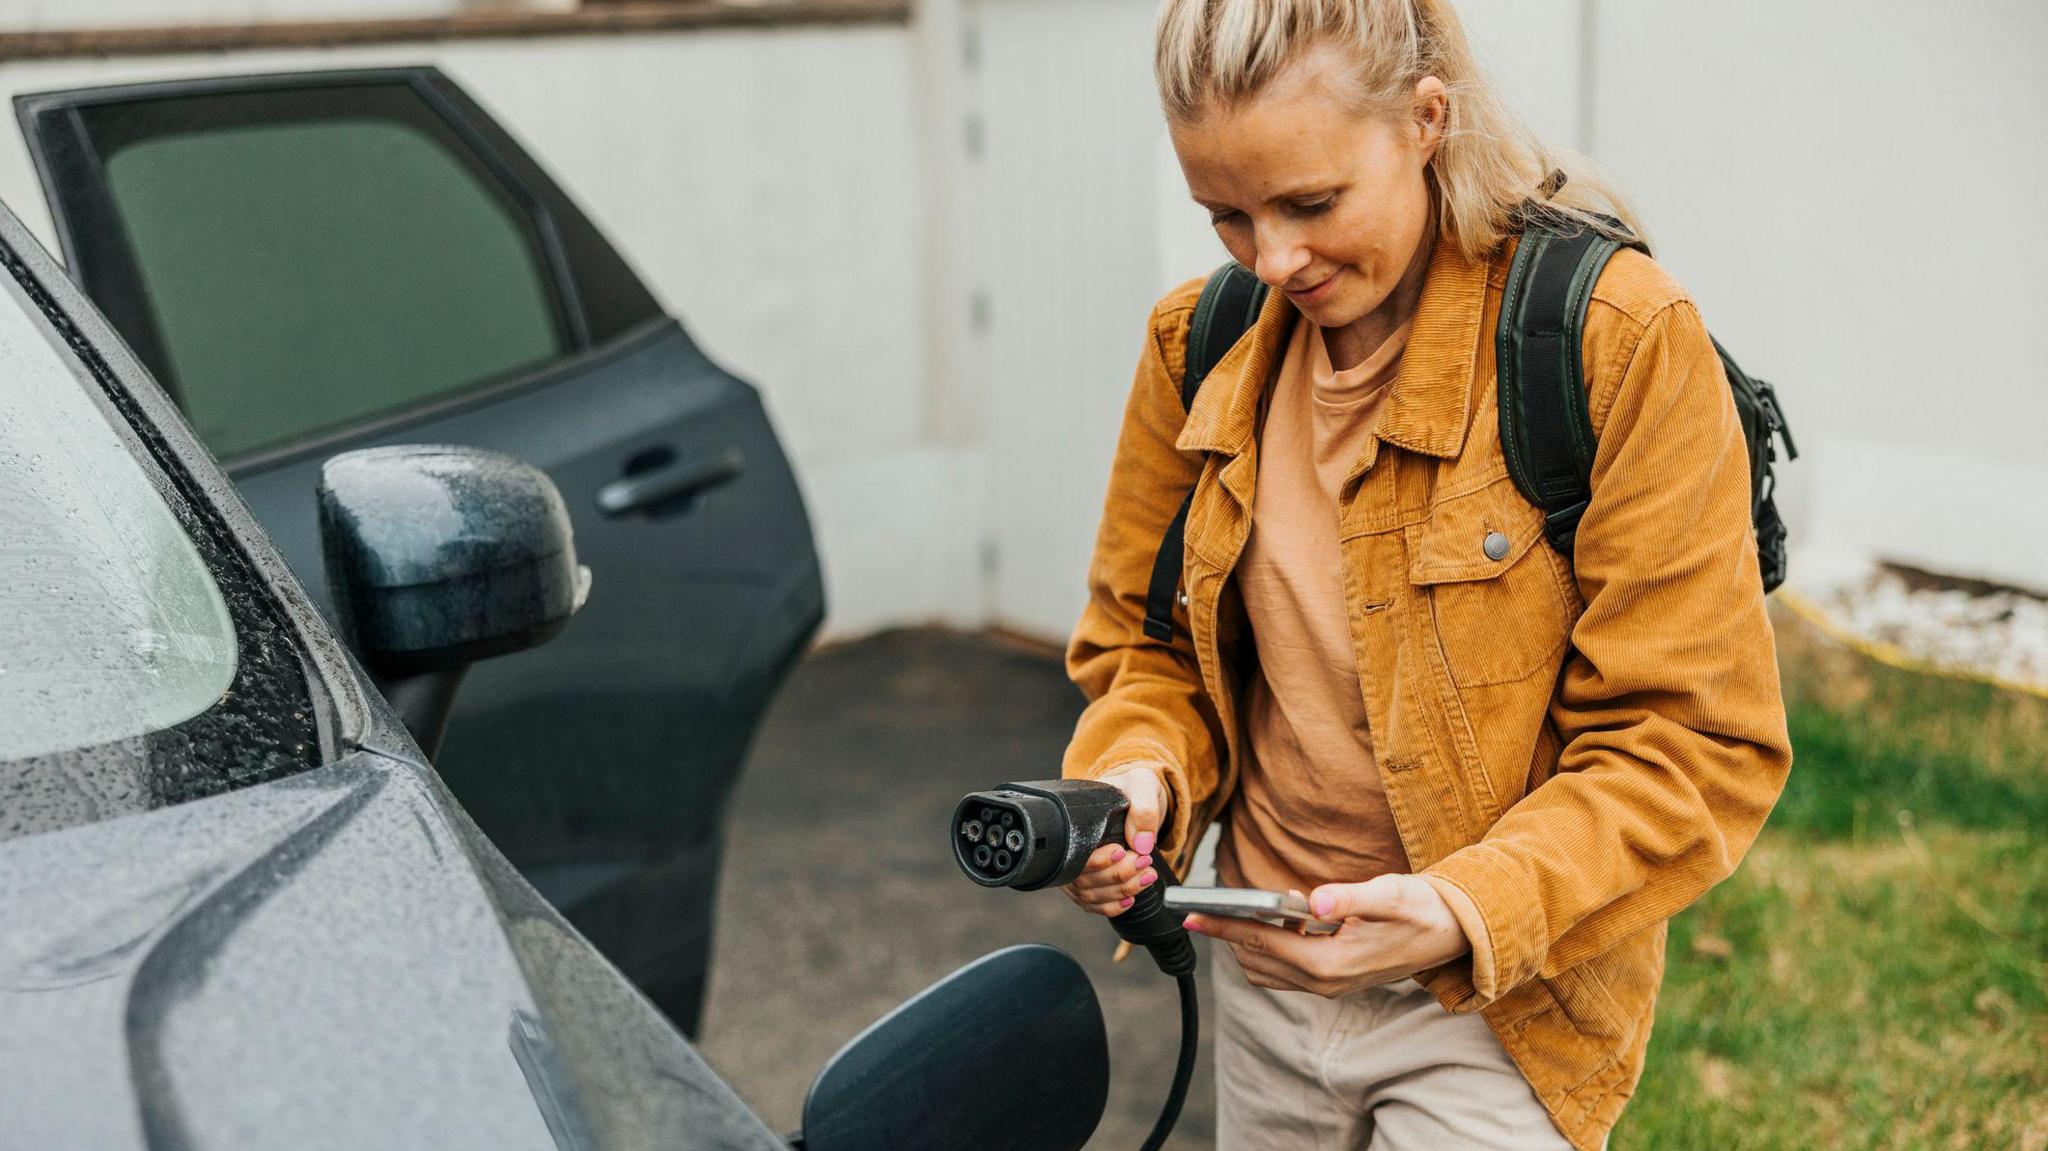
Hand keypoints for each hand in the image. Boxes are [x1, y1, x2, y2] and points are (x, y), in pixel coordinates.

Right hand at [1060, 763, 1169, 918]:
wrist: (1134, 795)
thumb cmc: (1131, 788)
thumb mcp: (1142, 785)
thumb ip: (1144, 809)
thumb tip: (1141, 843)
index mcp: (1075, 826)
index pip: (1076, 856)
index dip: (1099, 862)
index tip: (1123, 852)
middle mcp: (1071, 852)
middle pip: (1084, 880)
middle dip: (1119, 876)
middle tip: (1145, 862)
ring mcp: (1079, 869)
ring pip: (1091, 895)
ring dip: (1121, 891)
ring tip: (1147, 877)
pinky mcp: (1091, 882)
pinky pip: (1093, 904)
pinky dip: (1112, 907)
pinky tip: (1129, 899)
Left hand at [1183, 874, 1469, 996]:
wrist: (1456, 934)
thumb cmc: (1424, 908)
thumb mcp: (1391, 894)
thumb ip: (1351, 897)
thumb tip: (1315, 900)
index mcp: (1332, 964)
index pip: (1264, 944)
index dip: (1225, 927)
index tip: (1192, 915)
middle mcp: (1326, 983)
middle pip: (1257, 961)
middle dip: (1228, 935)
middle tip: (1205, 907)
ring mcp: (1329, 986)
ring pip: (1267, 971)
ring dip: (1248, 944)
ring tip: (1241, 911)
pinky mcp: (1334, 981)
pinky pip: (1286, 971)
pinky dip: (1270, 949)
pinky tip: (1280, 920)